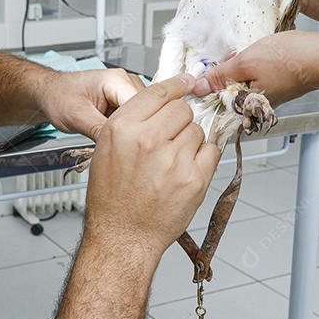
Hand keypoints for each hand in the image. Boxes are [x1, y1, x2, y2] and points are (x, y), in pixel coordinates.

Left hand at [42, 68, 146, 138]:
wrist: (52, 94)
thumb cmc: (60, 97)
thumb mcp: (76, 116)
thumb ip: (98, 130)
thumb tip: (116, 147)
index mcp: (117, 79)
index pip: (144, 104)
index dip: (140, 127)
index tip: (134, 146)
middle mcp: (126, 83)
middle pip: (148, 112)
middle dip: (137, 131)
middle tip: (124, 149)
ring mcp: (127, 94)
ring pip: (144, 118)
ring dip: (133, 132)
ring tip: (119, 145)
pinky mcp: (125, 104)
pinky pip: (135, 121)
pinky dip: (128, 132)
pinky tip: (118, 141)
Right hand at [83, 75, 220, 260]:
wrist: (122, 236)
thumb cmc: (111, 198)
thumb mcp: (106, 150)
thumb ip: (132, 122)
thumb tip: (161, 104)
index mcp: (122, 128)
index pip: (158, 92)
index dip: (175, 86)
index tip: (186, 83)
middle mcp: (148, 140)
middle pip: (182, 109)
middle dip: (179, 121)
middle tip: (169, 140)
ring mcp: (173, 160)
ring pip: (197, 130)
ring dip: (190, 142)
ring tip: (172, 162)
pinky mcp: (194, 179)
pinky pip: (212, 151)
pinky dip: (204, 158)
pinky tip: (186, 170)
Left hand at [190, 30, 318, 105]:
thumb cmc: (291, 59)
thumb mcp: (246, 62)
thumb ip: (220, 76)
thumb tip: (198, 87)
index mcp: (247, 105)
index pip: (217, 97)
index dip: (213, 78)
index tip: (215, 65)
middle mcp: (258, 104)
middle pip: (230, 85)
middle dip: (231, 67)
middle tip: (242, 54)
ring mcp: (271, 94)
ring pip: (245, 76)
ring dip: (246, 61)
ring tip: (259, 50)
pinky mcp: (281, 83)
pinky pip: (260, 71)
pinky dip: (260, 60)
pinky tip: (269, 51)